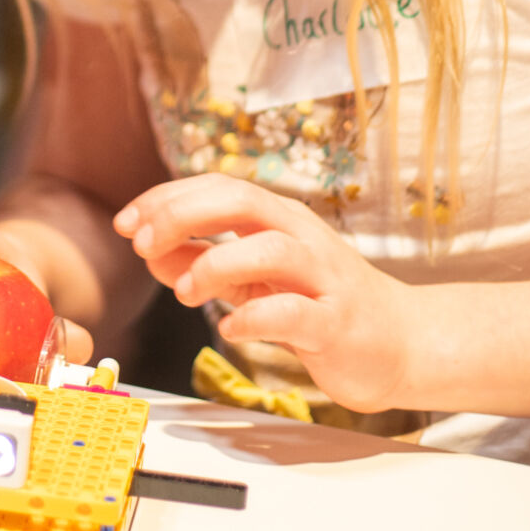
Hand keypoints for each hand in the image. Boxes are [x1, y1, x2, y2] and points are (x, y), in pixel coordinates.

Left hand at [115, 175, 417, 412]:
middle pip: (241, 200)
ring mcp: (322, 277)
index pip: (219, 187)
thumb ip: (205, 264)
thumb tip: (152, 253)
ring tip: (187, 291)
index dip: (167, 198)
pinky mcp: (336, 323)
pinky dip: (254, 318)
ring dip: (215, 265)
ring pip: (268, 249)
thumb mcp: (256, 281)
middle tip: (144, 244)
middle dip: (183, 215)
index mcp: (279, 220)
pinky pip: (293, 312)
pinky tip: (231, 328)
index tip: (127, 222)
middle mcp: (301, 237)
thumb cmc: (322, 305)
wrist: (402, 342)